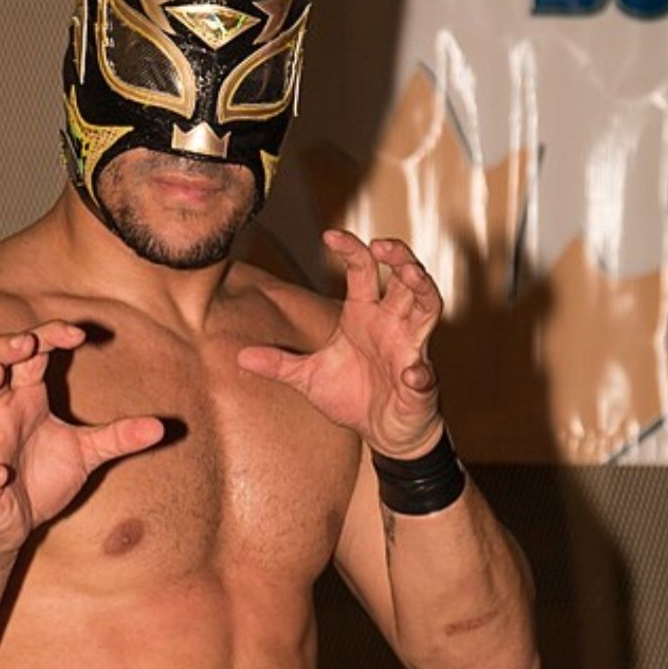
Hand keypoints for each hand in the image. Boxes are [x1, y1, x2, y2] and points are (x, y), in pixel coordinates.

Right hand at [0, 321, 163, 558]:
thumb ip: (118, 437)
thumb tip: (161, 427)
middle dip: (2, 349)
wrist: (11, 525)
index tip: (78, 334)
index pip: (29, 355)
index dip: (48, 337)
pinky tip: (0, 473)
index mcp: (25, 399)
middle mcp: (0, 414)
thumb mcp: (87, 454)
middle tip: (26, 342)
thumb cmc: (41, 478)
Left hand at [237, 232, 443, 456]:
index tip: (329, 235)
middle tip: (383, 244)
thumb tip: (240, 356)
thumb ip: (279, 363)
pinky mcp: (420, 383)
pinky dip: (419, 373)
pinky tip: (411, 374)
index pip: (363, 270)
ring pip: (428, 307)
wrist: (382, 433)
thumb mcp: (308, 378)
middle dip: (399, 257)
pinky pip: (423, 373)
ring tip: (412, 276)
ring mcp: (411, 350)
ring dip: (423, 289)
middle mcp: (392, 324)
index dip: (351, 250)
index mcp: (365, 315)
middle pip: (405, 278)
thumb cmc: (352, 396)